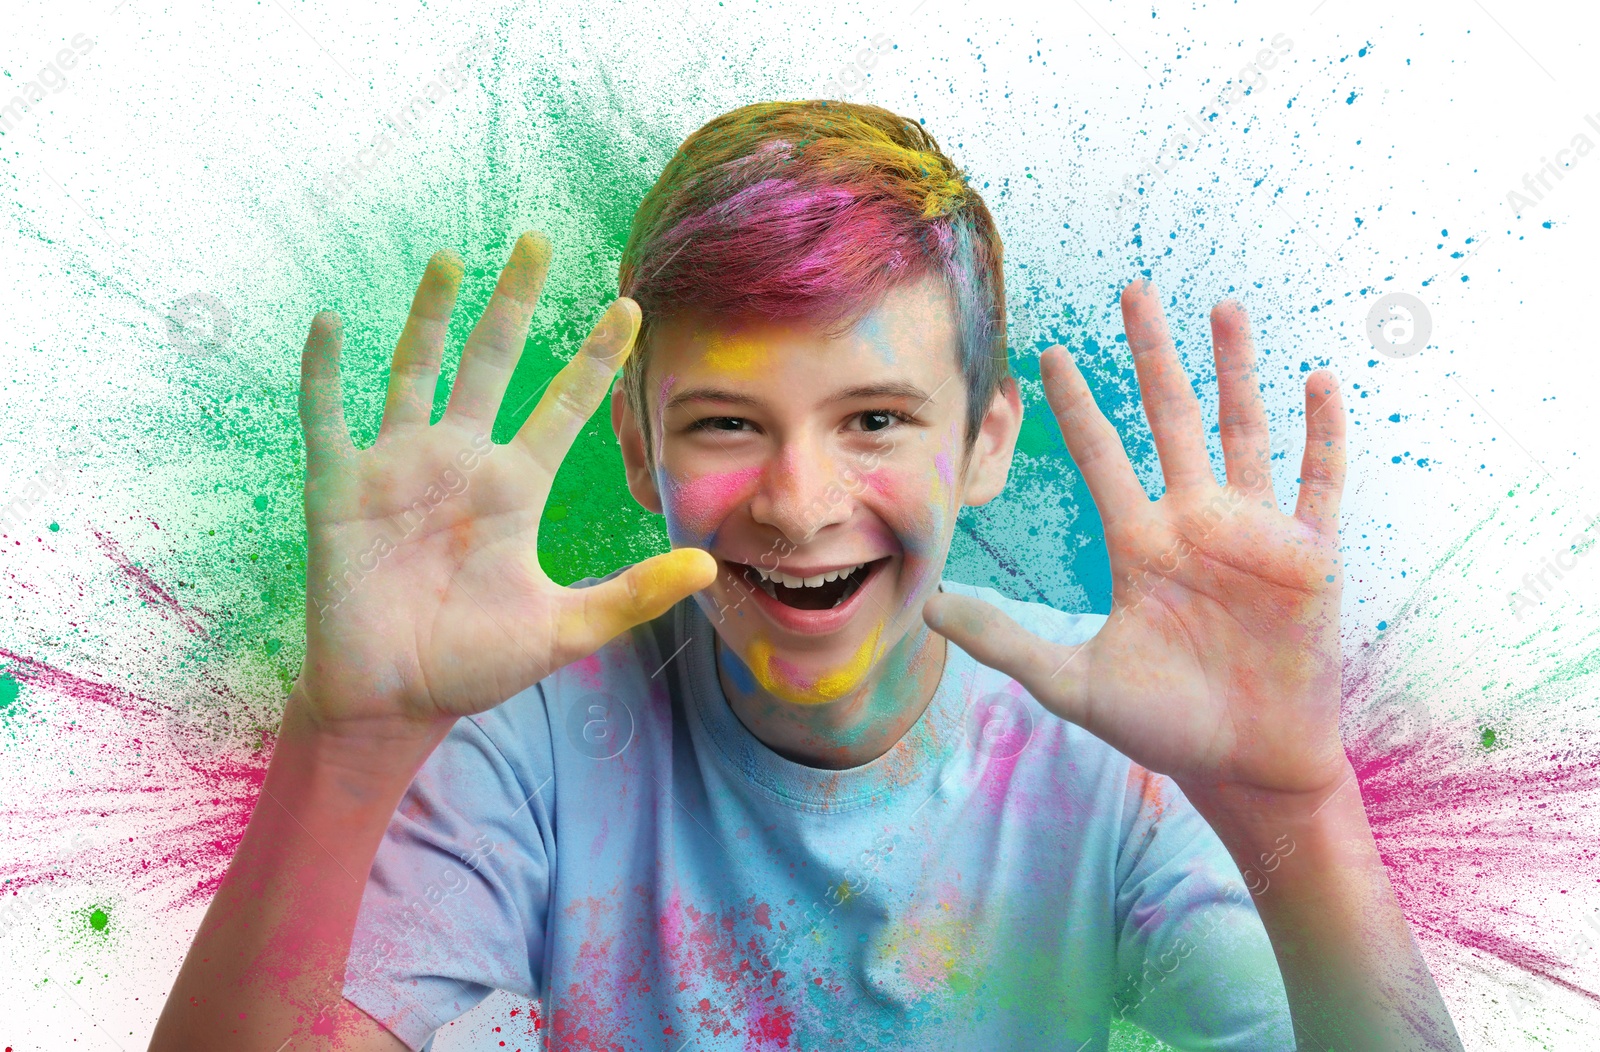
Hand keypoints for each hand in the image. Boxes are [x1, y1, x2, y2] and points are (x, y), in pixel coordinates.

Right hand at [296, 232, 714, 737]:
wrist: (391, 700)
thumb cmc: (473, 664)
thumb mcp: (564, 631)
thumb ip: (632, 595)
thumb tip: (707, 564)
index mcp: (513, 489)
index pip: (564, 406)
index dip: (596, 358)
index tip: (629, 306)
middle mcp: (459, 463)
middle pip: (492, 364)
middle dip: (513, 303)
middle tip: (536, 239)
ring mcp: (398, 471)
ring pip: (413, 373)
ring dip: (428, 316)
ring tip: (450, 258)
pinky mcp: (338, 491)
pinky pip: (327, 420)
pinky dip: (325, 373)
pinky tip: (329, 322)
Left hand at [924, 280, 1347, 804]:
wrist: (1249, 765)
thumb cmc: (1166, 727)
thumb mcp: (1075, 684)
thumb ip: (1007, 643)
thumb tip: (931, 611)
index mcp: (1140, 544)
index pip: (1103, 456)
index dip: (1076, 405)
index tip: (1048, 353)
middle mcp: (1195, 523)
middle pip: (1171, 418)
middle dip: (1152, 355)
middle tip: (1133, 289)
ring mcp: (1255, 533)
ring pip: (1245, 430)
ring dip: (1237, 371)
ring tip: (1224, 308)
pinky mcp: (1309, 556)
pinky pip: (1319, 482)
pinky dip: (1323, 435)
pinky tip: (1319, 381)